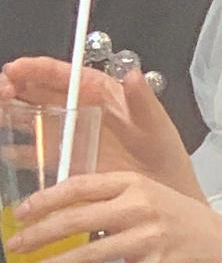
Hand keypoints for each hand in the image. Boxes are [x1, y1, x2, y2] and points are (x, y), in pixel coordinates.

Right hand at [0, 58, 194, 197]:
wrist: (163, 194)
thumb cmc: (163, 155)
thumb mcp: (157, 125)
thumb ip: (144, 100)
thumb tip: (132, 74)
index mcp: (96, 90)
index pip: (58, 73)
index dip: (33, 68)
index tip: (15, 70)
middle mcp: (75, 108)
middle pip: (33, 90)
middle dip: (11, 86)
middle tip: (3, 91)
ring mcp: (64, 136)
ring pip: (25, 117)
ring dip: (6, 113)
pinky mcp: (60, 162)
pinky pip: (30, 152)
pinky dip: (12, 149)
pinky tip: (5, 148)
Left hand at [4, 124, 218, 262]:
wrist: (219, 245)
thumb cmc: (176, 217)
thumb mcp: (145, 192)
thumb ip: (107, 196)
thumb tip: (59, 208)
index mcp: (132, 183)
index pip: (79, 186)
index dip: (46, 200)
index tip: (21, 212)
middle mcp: (138, 207)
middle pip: (78, 218)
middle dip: (40, 234)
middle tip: (14, 244)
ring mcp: (147, 239)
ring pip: (89, 253)